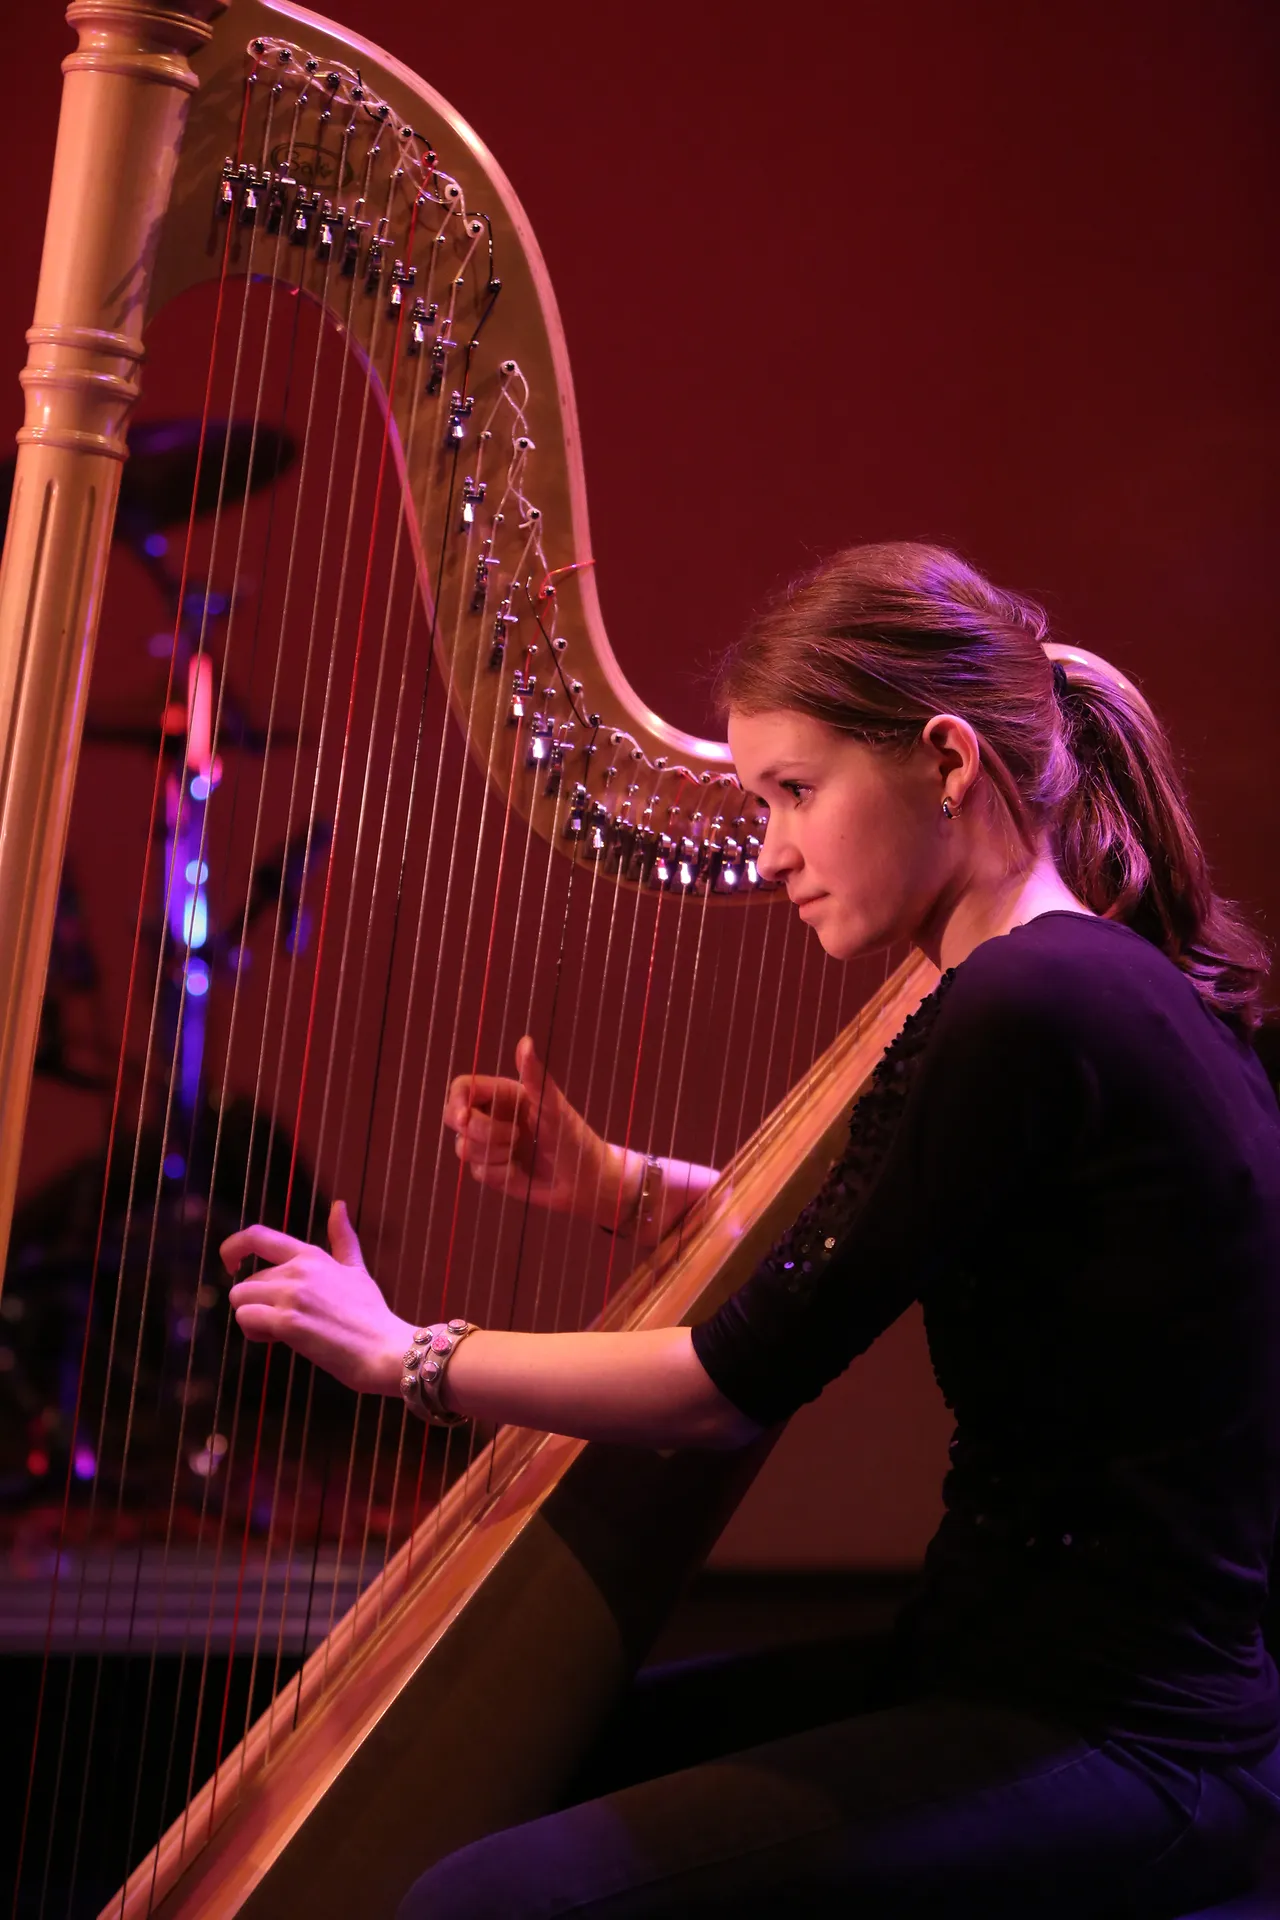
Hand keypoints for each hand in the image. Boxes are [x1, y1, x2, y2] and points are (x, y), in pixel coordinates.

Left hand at [222, 1200, 413, 1395]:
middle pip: (245, 1282)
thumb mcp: (356, 1270)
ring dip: (253, 1320)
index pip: (257, 1236)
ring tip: (283, 1332)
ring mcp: (292, 1294)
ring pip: (239, 1300)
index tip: (231, 1266)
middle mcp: (298, 1270)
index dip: (233, 1247)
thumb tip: (339, 1205)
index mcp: (311, 1256)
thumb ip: (343, 1239)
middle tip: (287, 1322)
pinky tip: (282, 1341)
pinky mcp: (288, 1322)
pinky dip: (256, 1334)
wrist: (385, 1349)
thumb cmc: (371, 1315)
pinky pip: (246, 1321)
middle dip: (257, 1305)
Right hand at [443, 1035, 629, 1225]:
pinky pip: (477, 1173)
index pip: (462, 1088)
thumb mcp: (553, 1106)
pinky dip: (499, 1174)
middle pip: (454, 1118)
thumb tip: (526, 1040)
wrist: (582, 1180)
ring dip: (494, 1154)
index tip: (466, 1117)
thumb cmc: (572, 1136)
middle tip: (513, 1138)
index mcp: (501, 1094)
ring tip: (520, 1151)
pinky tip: (519, 1171)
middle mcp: (491, 1116)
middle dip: (479, 1132)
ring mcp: (488, 1144)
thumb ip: (534, 1075)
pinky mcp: (490, 1170)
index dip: (457, 1101)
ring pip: (463, 1148)